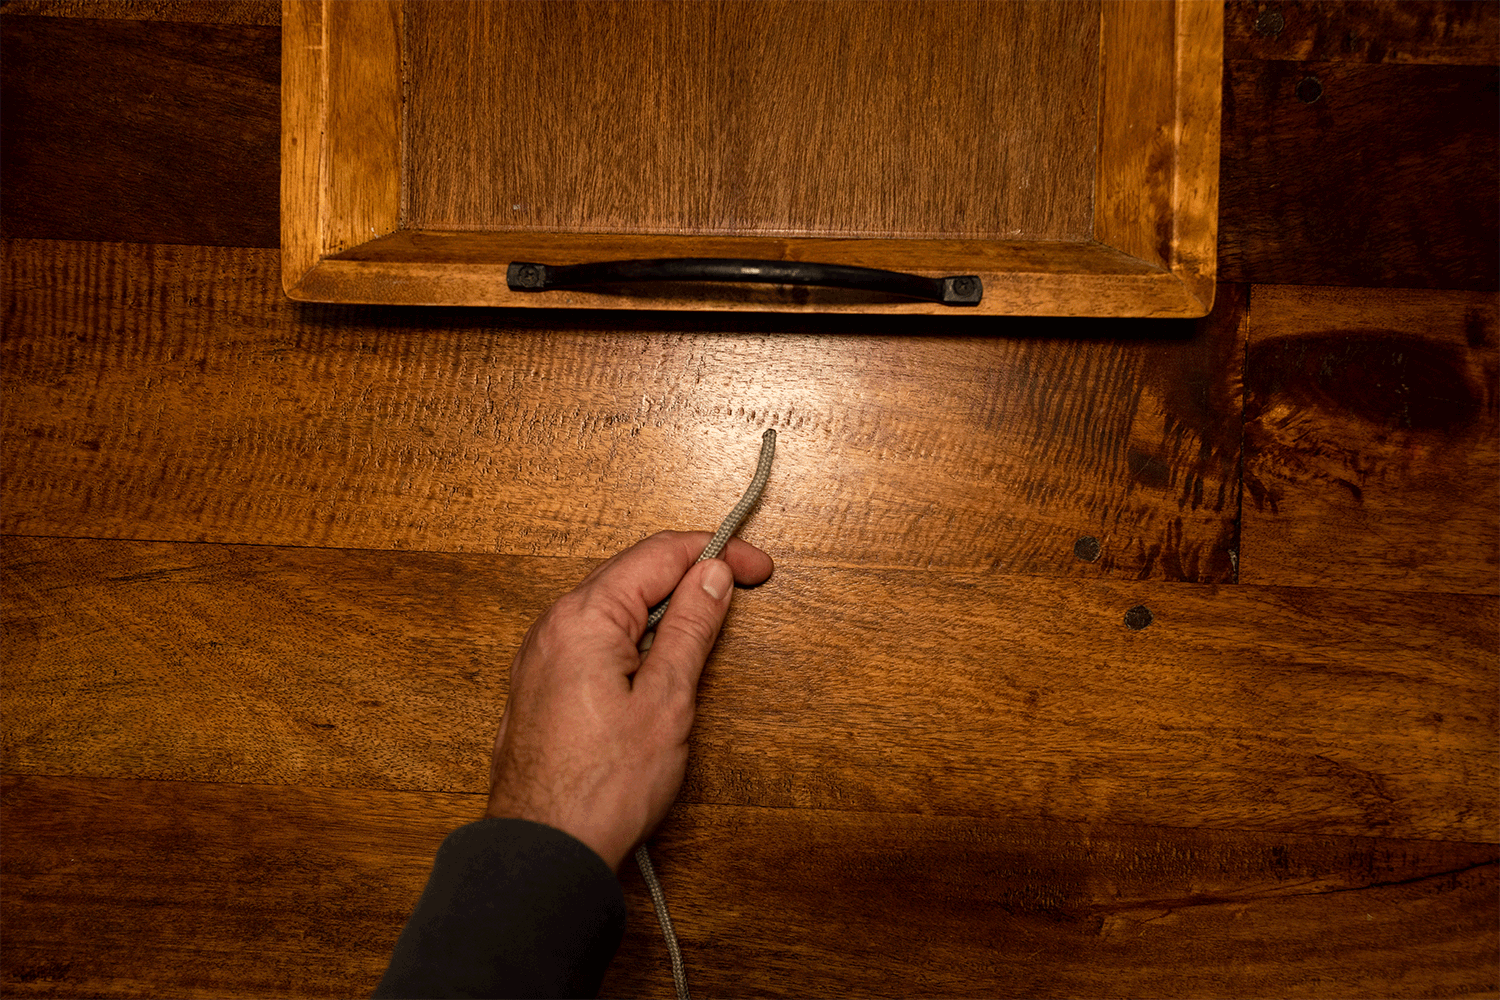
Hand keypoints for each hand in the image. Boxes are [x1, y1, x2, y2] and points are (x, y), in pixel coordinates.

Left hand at [486, 530, 773, 870]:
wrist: (544, 851)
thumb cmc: (603, 786)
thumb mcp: (666, 700)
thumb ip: (690, 629)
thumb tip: (711, 576)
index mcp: (584, 617)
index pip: (659, 555)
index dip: (716, 553)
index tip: (757, 567)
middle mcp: (553, 625)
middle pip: (632, 573)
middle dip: (690, 573)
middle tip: (742, 586)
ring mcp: (540, 654)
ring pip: (611, 606)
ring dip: (662, 605)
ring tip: (707, 623)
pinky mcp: (540, 684)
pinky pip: (591, 636)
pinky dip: (633, 633)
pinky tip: (658, 658)